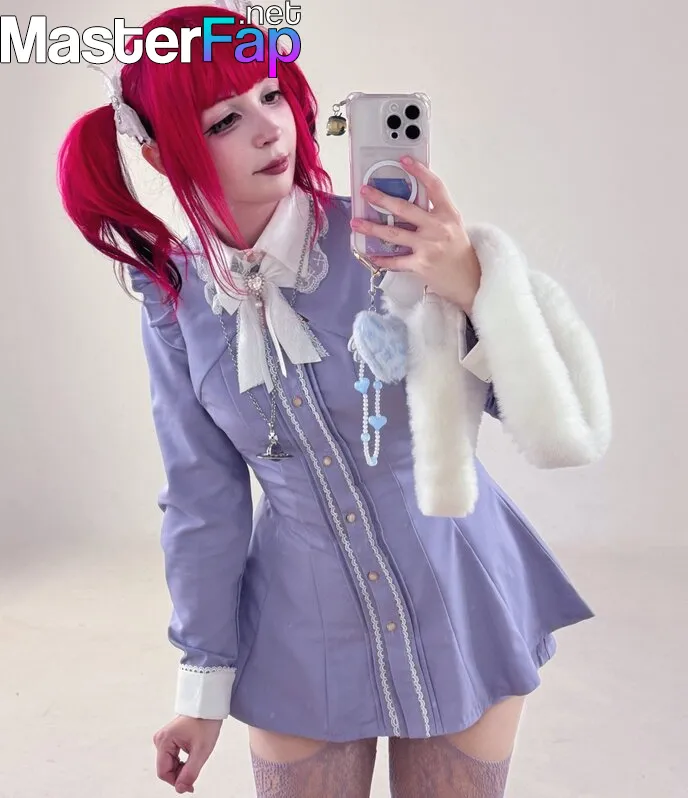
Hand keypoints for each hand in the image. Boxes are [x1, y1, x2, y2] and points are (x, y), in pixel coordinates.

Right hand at [153, 715, 222, 793]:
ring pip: (169, 764)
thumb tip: (180, 788)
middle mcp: (160, 739)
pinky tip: (191, 758)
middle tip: (196, 771)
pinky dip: (181, 762)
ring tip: (195, 759)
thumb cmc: (206, 722)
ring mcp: (164, 738)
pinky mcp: (168, 739)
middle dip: (180, 774)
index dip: (176, 782)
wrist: (209, 707)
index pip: (163, 772)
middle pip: (165, 769)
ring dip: (181, 768)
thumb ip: (190, 772)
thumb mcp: (201, 750)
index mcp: (164, 740)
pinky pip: (171, 758)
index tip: (190, 786)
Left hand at [350, 156, 480, 314]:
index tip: (404, 160)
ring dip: (372, 227)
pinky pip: (395, 260)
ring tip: (356, 222)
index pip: (434, 187)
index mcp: (448, 214)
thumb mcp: (454, 226)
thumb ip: (435, 213)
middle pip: (405, 208)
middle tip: (365, 191)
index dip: (419, 171)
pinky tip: (370, 254)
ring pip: (393, 233)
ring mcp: (428, 246)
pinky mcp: (420, 264)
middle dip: (381, 198)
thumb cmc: (459, 253)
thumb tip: (409, 202)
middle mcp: (438, 228)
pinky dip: (381, 259)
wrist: (470, 280)